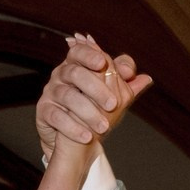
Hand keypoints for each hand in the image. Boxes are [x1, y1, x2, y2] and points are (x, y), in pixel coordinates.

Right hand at [37, 35, 150, 161]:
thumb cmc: (92, 107)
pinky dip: (72, 127)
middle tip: (113, 104)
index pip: (81, 52)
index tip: (103, 63)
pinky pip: (56, 117)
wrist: (71, 135)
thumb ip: (126, 85)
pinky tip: (87, 137)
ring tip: (103, 127)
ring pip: (67, 96)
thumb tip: (145, 77)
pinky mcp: (44, 111)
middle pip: (75, 73)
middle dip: (95, 88)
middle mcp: (61, 74)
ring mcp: (50, 92)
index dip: (91, 55)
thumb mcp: (111, 95)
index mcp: (77, 64)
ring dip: (87, 112)